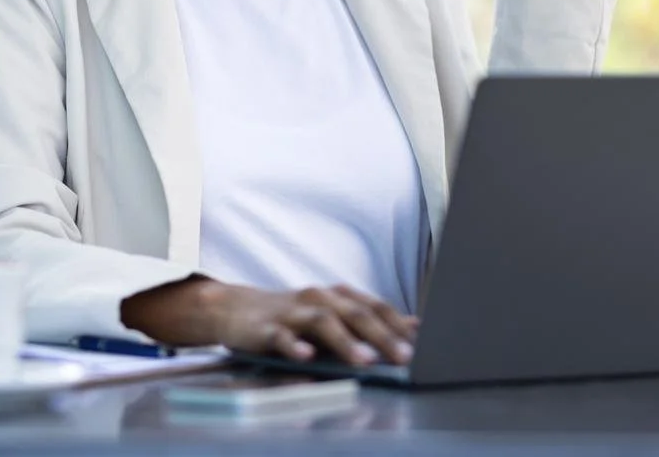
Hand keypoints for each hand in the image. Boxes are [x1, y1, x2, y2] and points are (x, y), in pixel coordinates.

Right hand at [121, 278, 415, 365]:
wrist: (235, 309)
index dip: (398, 324)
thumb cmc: (292, 317)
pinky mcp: (266, 327)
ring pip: (322, 322)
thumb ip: (368, 322)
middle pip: (355, 313)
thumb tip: (413, 329)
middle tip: (403, 357)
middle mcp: (318, 298)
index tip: (423, 343)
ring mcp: (292, 312)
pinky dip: (295, 346)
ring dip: (346, 342)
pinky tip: (307, 357)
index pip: (374, 306)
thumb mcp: (331, 316)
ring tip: (365, 362)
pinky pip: (282, 337)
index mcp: (337, 296)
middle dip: (382, 336)